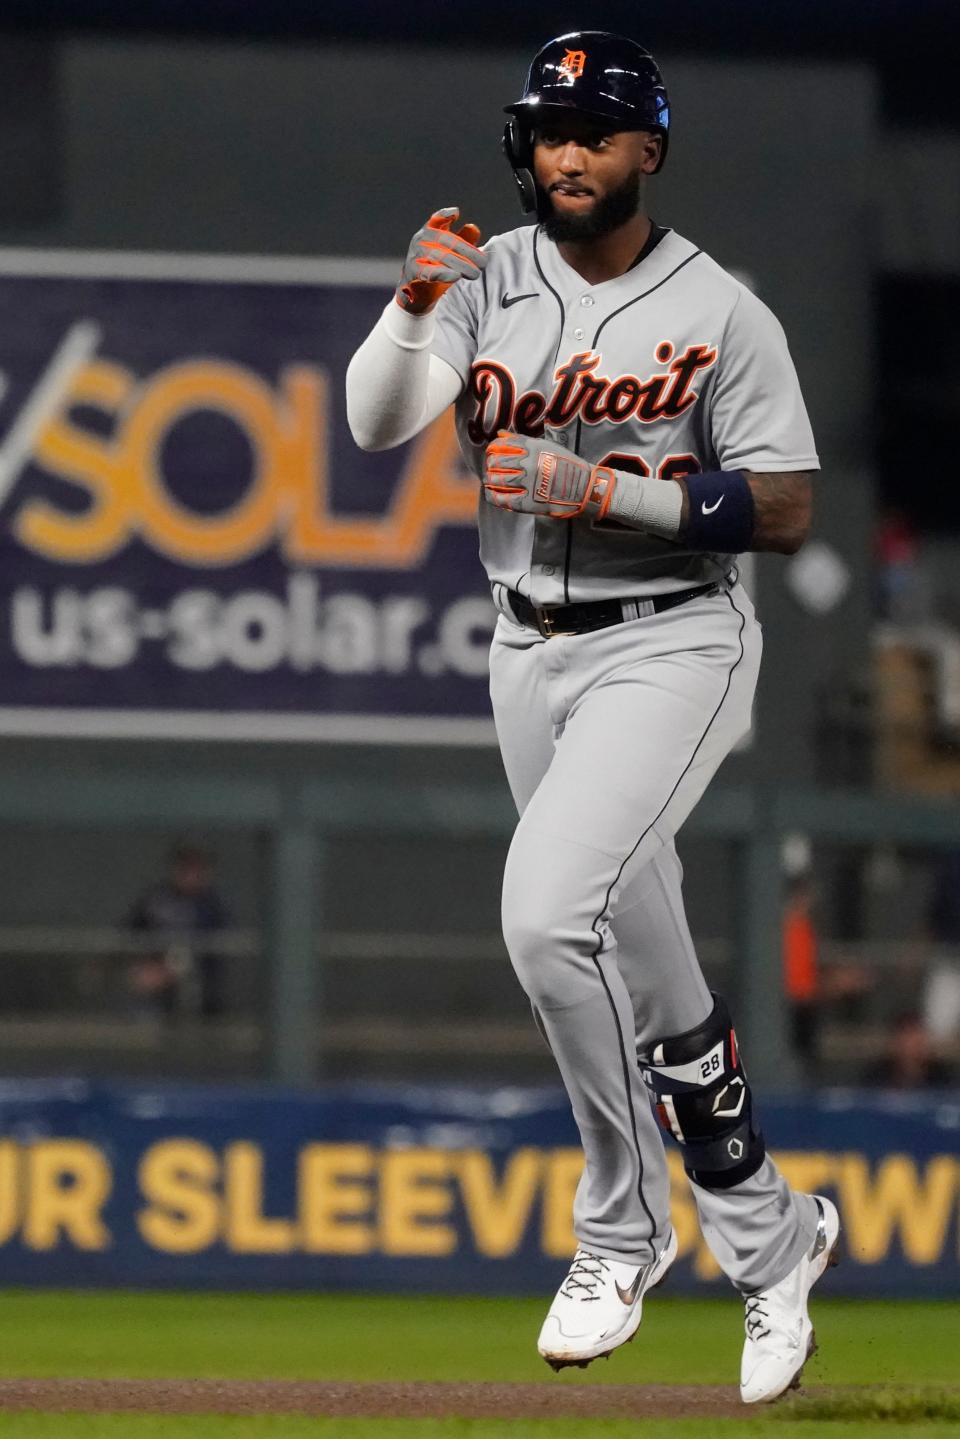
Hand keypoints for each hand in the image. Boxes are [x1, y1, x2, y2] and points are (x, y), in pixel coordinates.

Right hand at [397, 207, 485, 313]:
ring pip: (441, 257)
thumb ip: (464, 239)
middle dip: (468, 252)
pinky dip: (444, 274)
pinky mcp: (413, 272)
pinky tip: (456, 276)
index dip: (445, 215)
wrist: (418, 291)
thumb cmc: (437, 267)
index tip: (456, 213)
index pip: (436, 219)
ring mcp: (416, 255)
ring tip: (475, 274)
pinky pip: (429, 272)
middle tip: (483, 263)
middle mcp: (421, 239)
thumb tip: (473, 227)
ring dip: (461, 265)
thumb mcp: (452, 252)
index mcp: (430, 231)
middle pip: (447, 241)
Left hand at [483, 431, 615, 517]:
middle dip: (489, 466)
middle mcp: (530, 465)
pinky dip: (493, 496)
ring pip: (497, 481)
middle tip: (489, 469)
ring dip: (489, 480)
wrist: (585, 489)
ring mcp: (529, 484)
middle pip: (497, 463)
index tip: (491, 454)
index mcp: (534, 448)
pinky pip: (504, 499)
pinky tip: (490, 494)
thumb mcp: (547, 446)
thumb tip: (500, 434)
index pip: (501, 446)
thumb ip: (522, 440)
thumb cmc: (566, 466)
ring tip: (489, 481)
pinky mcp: (529, 502)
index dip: (491, 450)